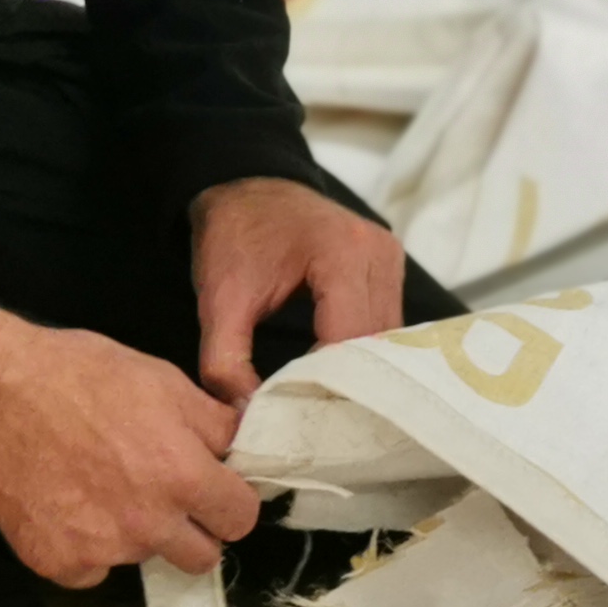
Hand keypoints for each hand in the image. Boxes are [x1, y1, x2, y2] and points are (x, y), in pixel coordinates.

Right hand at [0, 297, 257, 584]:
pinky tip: (67, 503)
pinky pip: (94, 570)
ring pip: (144, 558)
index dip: (231, 499)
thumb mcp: (161, 379)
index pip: (241, 517)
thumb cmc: (79, 374)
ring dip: (136, 533)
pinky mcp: (58, 565)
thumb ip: (213, 422)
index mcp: (182, 475)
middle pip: (202, 557)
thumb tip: (245, 442)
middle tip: (164, 494)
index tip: (214, 486)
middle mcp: (148, 524)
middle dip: (194, 529)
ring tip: (101, 484)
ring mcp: (102, 551)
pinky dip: (87, 545)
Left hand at [192, 176, 406, 404]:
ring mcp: (389, 258)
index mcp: (341, 254)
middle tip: (313, 421)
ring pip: (387, 338)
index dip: (326, 385)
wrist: (246, 185)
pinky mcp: (389, 266)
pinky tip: (337, 374)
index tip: (299, 420)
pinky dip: (364, 351)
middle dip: (345, 384)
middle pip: (375, 343)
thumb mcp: (218, 299)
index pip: (348, 340)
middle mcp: (377, 253)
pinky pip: (387, 324)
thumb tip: (246, 420)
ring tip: (324, 401)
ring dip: (359, 370)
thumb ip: (225, 362)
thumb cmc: (233, 236)